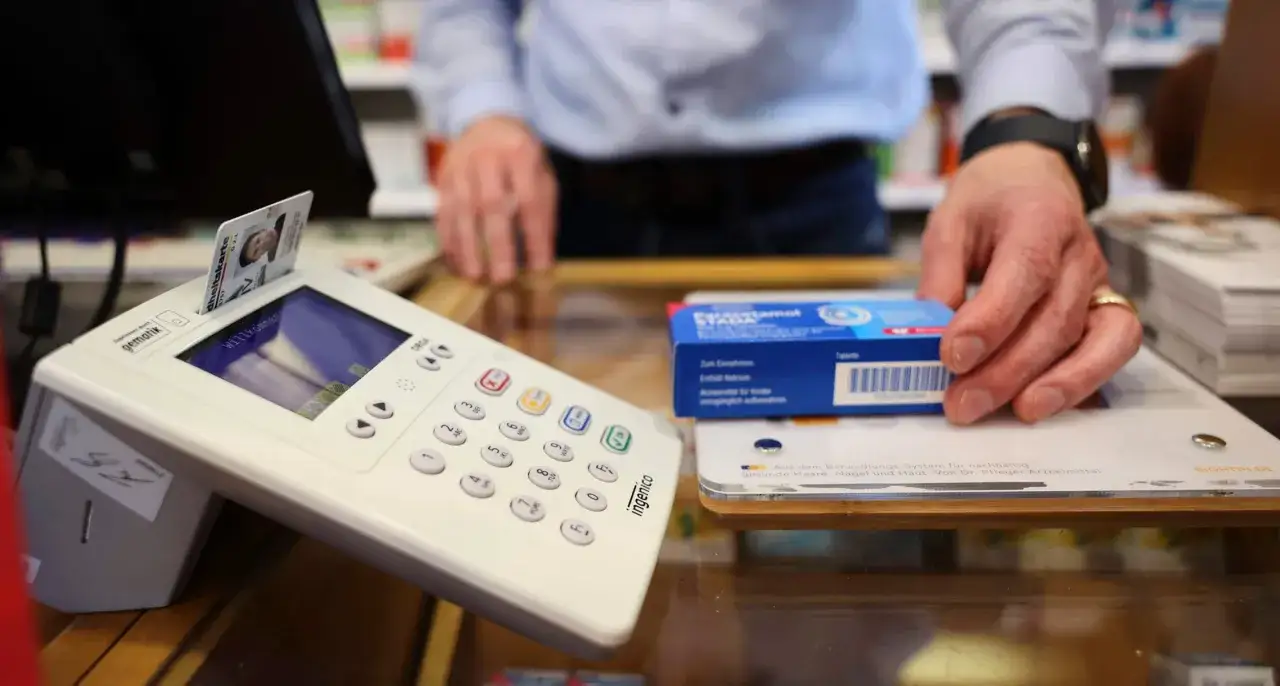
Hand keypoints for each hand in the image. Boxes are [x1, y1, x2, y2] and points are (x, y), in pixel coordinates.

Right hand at [436, 115, 556, 283]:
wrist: (485, 123)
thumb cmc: (520, 158)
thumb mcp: (542, 174)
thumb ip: (544, 211)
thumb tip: (541, 257)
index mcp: (521, 154)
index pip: (530, 200)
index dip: (535, 236)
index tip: (540, 268)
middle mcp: (488, 158)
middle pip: (492, 205)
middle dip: (498, 246)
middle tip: (503, 279)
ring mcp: (460, 167)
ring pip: (461, 211)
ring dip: (468, 248)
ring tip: (476, 276)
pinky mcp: (442, 178)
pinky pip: (443, 213)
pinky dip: (449, 241)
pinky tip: (457, 263)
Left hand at [917, 142, 1141, 424]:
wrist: (1033, 177)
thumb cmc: (989, 200)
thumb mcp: (950, 223)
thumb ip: (940, 277)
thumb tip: (927, 337)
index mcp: (1039, 218)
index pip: (1024, 273)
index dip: (991, 321)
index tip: (952, 356)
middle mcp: (1079, 253)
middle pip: (1054, 320)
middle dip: (1007, 371)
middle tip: (961, 404)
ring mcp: (1098, 282)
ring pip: (1092, 340)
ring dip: (1054, 385)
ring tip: (1014, 414)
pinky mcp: (1106, 306)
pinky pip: (1113, 348)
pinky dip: (1086, 380)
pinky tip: (1047, 403)